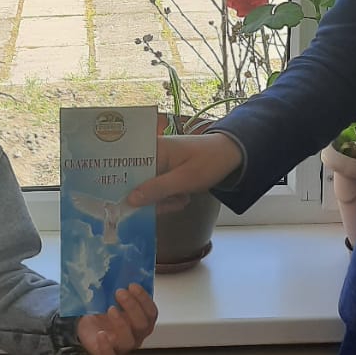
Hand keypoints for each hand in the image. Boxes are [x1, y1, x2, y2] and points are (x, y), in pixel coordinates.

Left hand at [76, 285, 158, 354]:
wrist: (88, 325)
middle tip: (119, 292)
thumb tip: (124, 269)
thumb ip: (122, 288)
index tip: (132, 285)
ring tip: (110, 309)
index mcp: (144, 320)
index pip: (151, 312)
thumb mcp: (113, 297)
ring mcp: (123, 347)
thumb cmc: (106, 310)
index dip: (144, 299)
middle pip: (142, 325)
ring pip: (129, 340)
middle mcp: (137, 335)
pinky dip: (106, 347)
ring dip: (121, 323)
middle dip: (132, 307)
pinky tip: (101, 334)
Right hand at [127, 132, 242, 211]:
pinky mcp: (164, 173)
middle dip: (152, 198)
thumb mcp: (185, 179)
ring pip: (148, 190)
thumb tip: (130, 200)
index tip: (128, 205)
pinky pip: (158, 190)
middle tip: (172, 203)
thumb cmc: (209, 161)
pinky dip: (168, 198)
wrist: (231, 155)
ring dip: (163, 200)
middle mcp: (150, 155)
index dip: (123, 186)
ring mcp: (158, 164)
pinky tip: (182, 198)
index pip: (126, 168)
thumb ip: (157, 189)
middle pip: (136, 182)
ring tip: (182, 199)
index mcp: (152, 149)